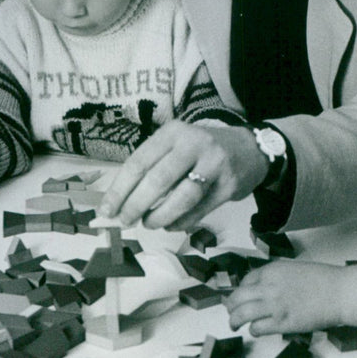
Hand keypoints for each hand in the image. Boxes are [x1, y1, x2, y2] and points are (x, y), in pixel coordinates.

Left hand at [99, 121, 266, 229]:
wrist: (249, 149)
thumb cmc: (199, 150)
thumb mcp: (175, 145)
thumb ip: (151, 167)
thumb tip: (120, 201)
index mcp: (172, 132)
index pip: (139, 162)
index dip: (120, 189)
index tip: (106, 210)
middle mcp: (193, 144)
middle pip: (158, 180)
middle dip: (136, 205)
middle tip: (125, 221)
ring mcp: (214, 164)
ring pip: (181, 197)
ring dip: (160, 216)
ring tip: (148, 224)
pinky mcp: (229, 185)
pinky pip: (200, 209)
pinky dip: (181, 222)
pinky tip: (170, 225)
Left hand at [225, 261, 342, 334]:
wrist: (340, 292)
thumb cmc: (322, 280)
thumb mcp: (292, 269)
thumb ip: (275, 278)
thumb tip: (263, 288)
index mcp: (271, 271)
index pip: (245, 281)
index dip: (239, 291)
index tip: (238, 297)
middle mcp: (268, 287)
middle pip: (237, 297)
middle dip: (230, 306)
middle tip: (230, 311)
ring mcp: (274, 305)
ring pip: (242, 313)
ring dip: (234, 320)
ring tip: (233, 324)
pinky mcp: (283, 323)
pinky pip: (258, 328)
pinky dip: (253, 330)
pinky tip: (255, 330)